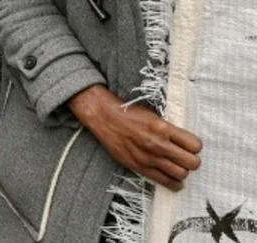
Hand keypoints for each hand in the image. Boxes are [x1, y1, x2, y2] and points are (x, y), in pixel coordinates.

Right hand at [69, 85, 201, 190]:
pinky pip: (165, 182)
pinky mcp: (139, 167)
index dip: (195, 146)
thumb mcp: (153, 116)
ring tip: (178, 166)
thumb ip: (170, 130)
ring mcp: (149, 158)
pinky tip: (173, 179)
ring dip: (183, 171)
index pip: (195, 145)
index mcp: (163, 128)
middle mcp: (158, 144)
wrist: (104, 117)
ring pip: (181, 174)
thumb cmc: (129, 114)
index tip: (190, 146)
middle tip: (186, 157)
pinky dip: (174, 183)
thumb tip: (186, 143)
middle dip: (192, 161)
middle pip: (192, 162)